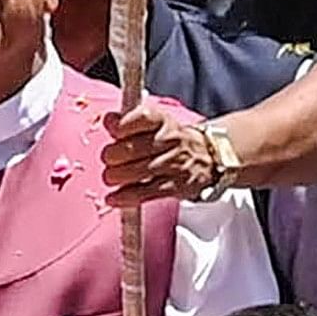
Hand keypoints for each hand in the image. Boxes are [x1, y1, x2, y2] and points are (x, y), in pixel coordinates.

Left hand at [102, 99, 223, 207]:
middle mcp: (171, 140)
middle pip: (135, 148)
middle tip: (108, 159)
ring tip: (110, 177)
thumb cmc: (170, 140)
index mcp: (163, 120)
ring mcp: (176, 163)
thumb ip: (127, 121)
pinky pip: (147, 193)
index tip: (113, 131)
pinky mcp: (177, 186)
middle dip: (113, 155)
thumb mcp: (154, 124)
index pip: (142, 118)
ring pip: (139, 171)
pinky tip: (114, 198)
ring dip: (117, 176)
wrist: (208, 156)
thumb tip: (109, 120)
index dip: (122, 125)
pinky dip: (126, 197)